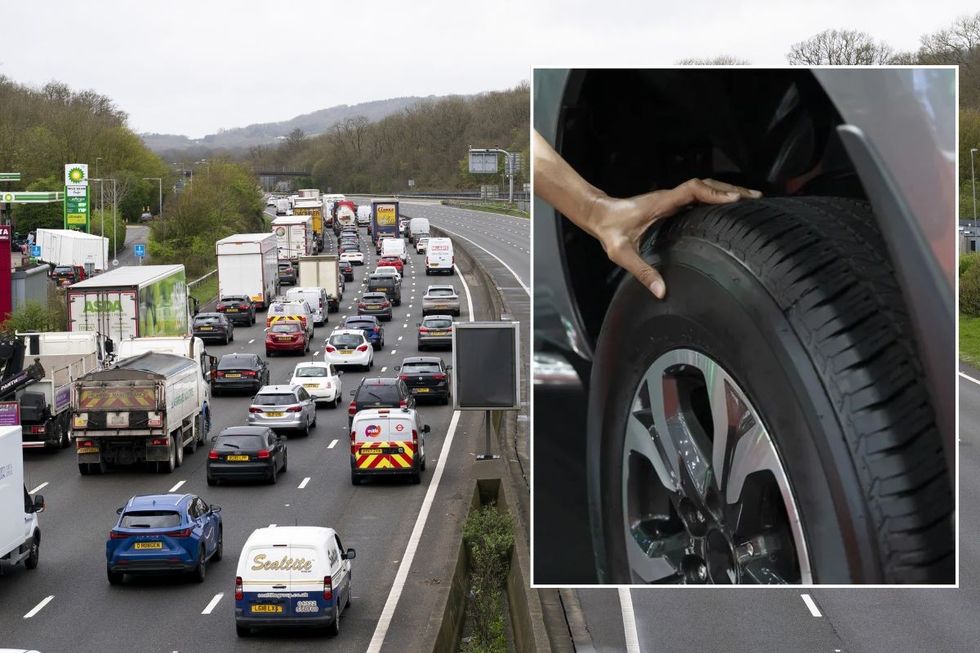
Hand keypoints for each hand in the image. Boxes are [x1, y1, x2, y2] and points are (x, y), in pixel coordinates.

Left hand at [583, 179, 760, 298]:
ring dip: (726, 192)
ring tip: (752, 200)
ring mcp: (671, 200)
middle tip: (756, 198)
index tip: (735, 200)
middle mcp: (669, 198)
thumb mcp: (621, 254)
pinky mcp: (672, 205)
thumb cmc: (609, 231)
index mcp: (661, 203)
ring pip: (704, 189)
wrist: (599, 216)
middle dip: (731, 190)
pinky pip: (698, 197)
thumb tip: (661, 290)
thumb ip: (640, 271)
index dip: (715, 193)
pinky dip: (716, 198)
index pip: (693, 190)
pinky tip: (728, 208)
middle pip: (706, 185)